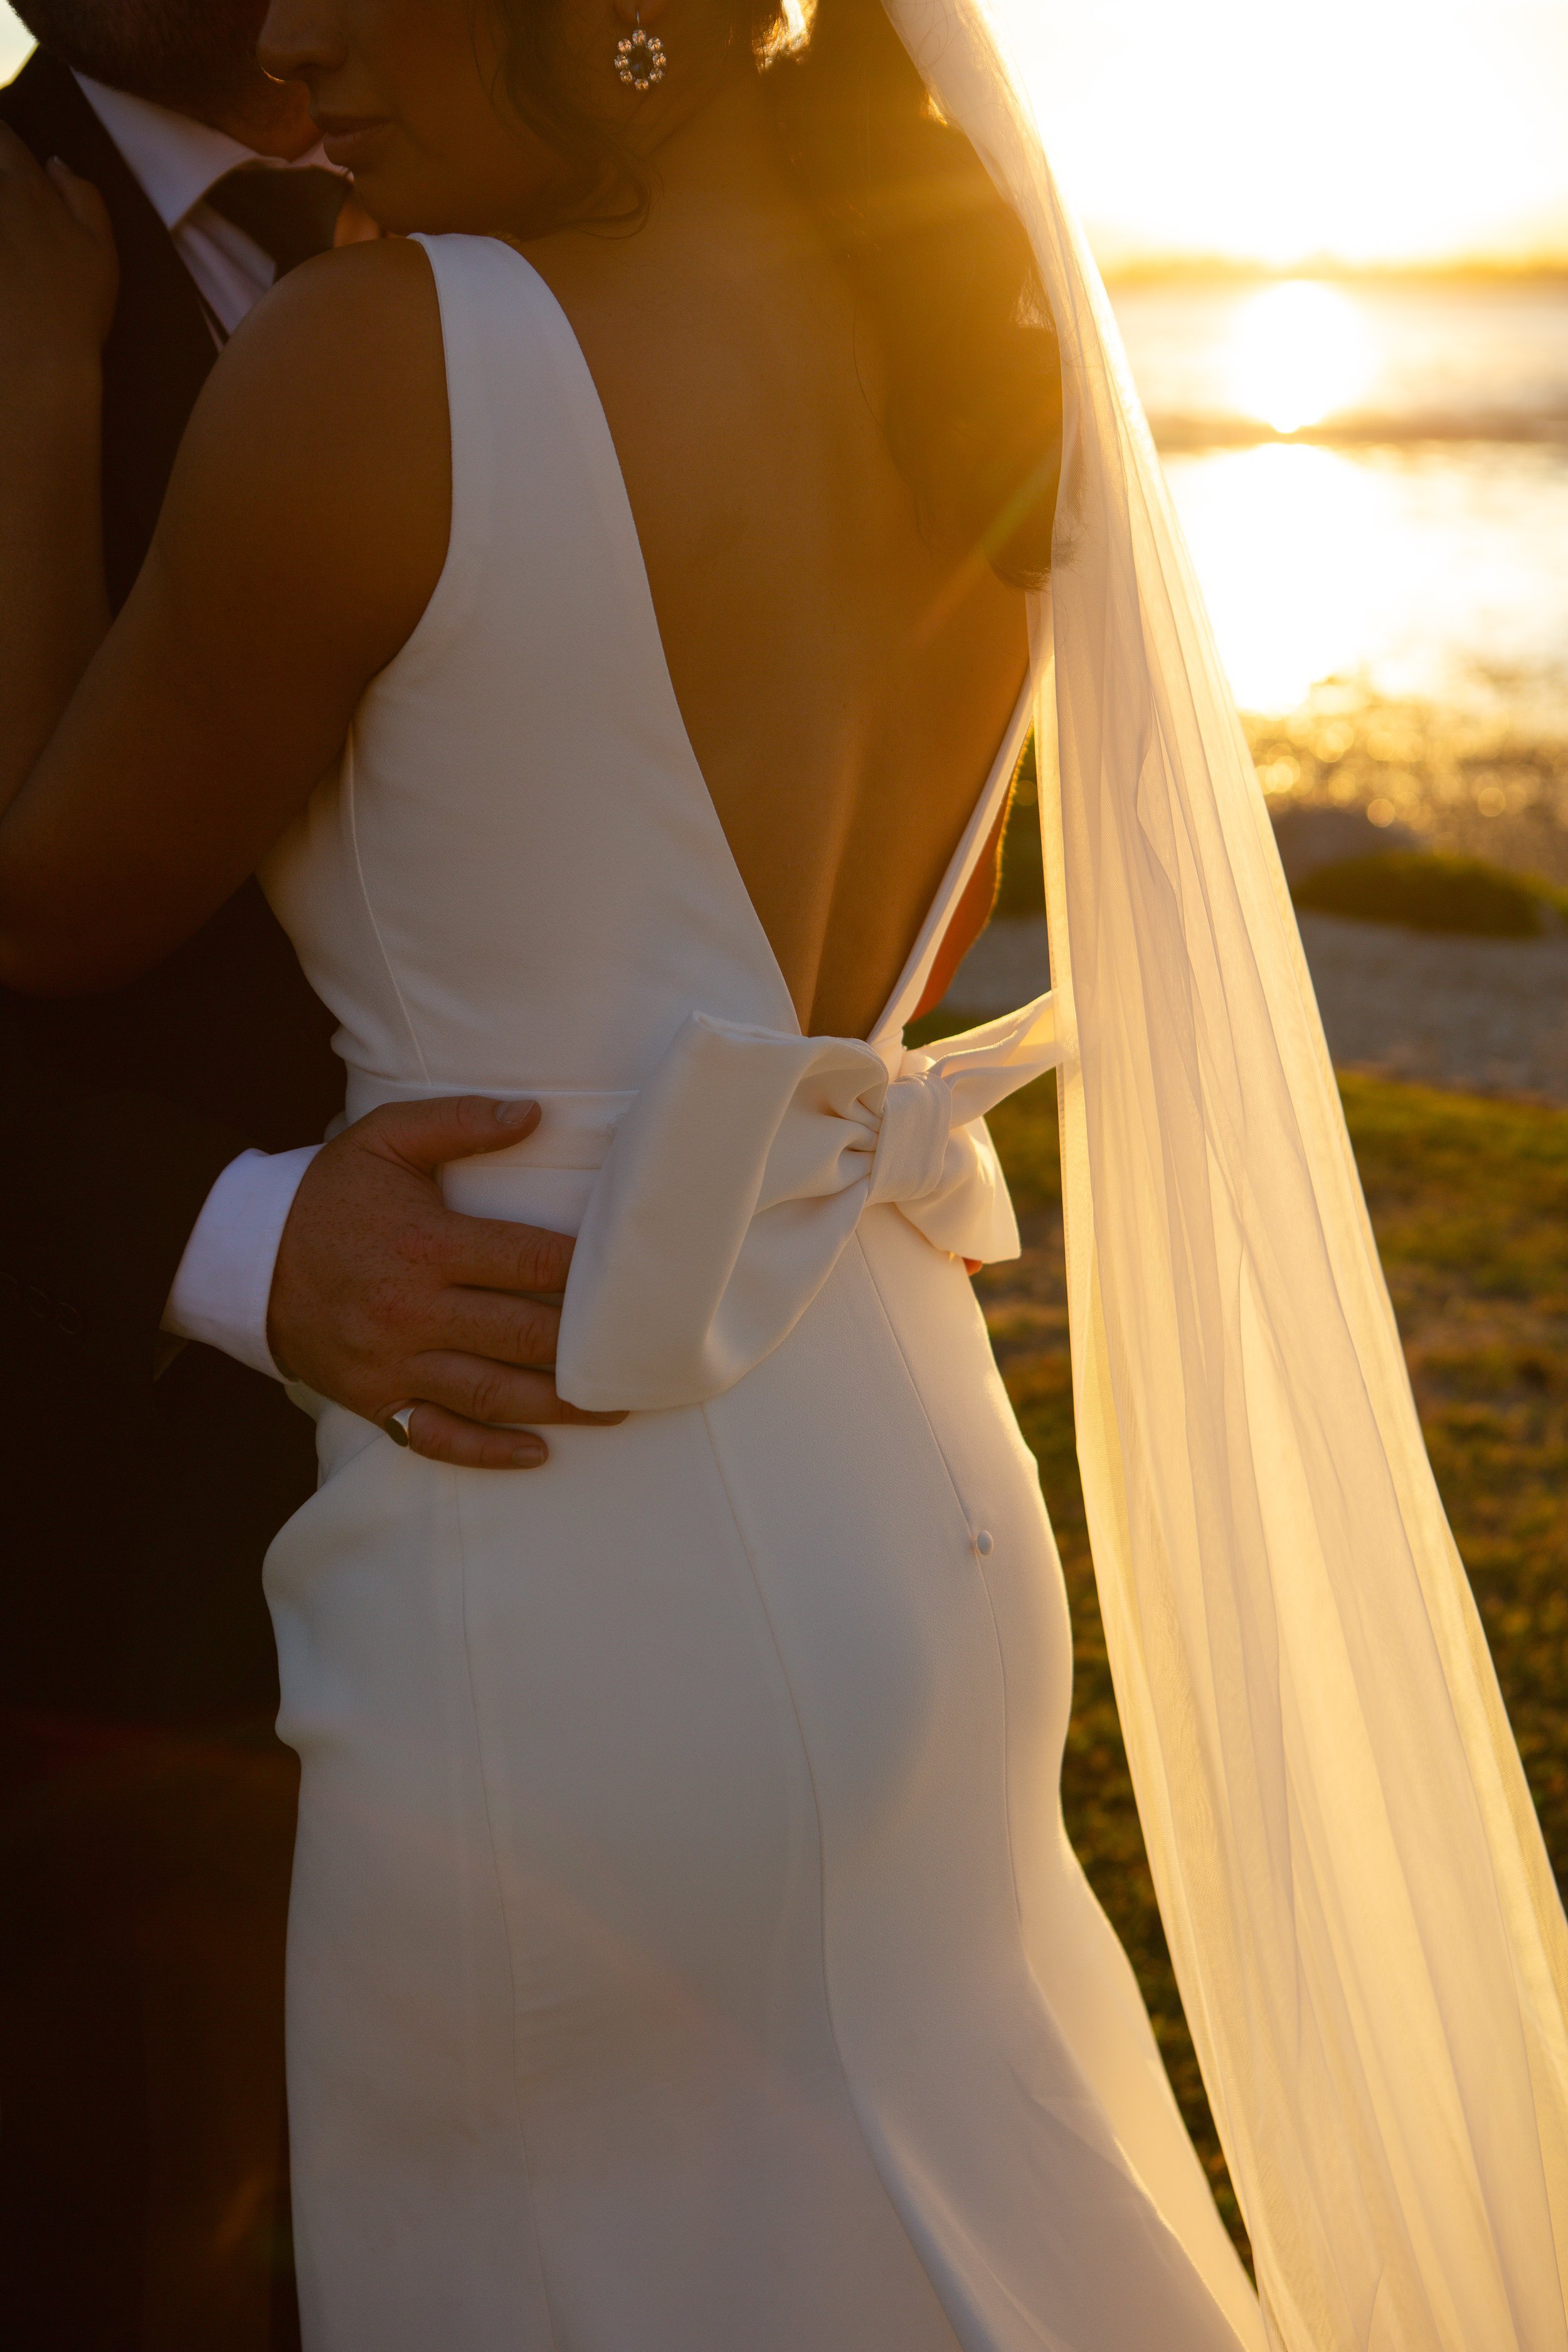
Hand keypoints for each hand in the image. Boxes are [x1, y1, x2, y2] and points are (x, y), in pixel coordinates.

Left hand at [0, 126, 117, 382]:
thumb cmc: (75, 308)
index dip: (3, 140)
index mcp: (26, 188)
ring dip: (0, 222)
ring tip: (11, 248)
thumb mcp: (102, 250)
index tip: (5, 152)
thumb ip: (83, 196)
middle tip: (16, 221)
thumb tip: (55, 163)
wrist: (35, 363)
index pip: (3, 137)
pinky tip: (2, 273)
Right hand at [267, 1094, 624, 1468]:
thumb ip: (459, 1122)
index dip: (583, 1270)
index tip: (631, 1276)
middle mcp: (412, 1311)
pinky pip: (435, 1437)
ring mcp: (393, 1364)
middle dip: (585, 1348)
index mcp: (424, 1245)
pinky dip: (487, 1452)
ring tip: (614, 1407)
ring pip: (490, 1394)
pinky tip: (536, 1454)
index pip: (526, 1261)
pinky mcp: (375, 1400)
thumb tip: (535, 1113)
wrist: (247, 1259)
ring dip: (556, 1406)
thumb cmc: (330, 1195)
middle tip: (642, 1353)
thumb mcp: (385, 1140)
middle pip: (520, 1336)